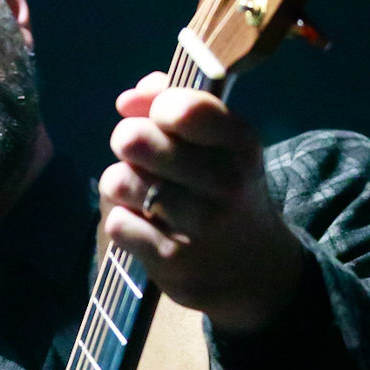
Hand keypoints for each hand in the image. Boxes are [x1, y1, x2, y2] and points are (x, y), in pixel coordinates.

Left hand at [99, 75, 303, 331]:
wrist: (253, 269)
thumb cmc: (224, 190)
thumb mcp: (220, 143)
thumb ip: (173, 103)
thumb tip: (127, 100)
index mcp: (240, 144)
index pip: (182, 108)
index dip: (157, 107)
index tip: (162, 119)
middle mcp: (226, 183)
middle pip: (135, 140)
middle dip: (127, 141)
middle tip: (137, 152)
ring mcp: (199, 225)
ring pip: (119, 181)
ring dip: (120, 184)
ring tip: (140, 191)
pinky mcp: (172, 260)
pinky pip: (117, 222)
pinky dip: (123, 221)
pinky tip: (144, 226)